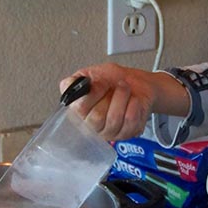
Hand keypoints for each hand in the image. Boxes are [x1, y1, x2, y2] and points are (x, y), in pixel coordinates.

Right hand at [60, 63, 188, 140]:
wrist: (138, 83)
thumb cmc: (114, 80)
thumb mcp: (90, 74)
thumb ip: (74, 81)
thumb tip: (70, 87)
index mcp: (80, 112)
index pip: (79, 109)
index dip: (92, 93)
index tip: (100, 82)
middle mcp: (92, 126)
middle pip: (96, 118)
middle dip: (109, 95)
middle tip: (116, 85)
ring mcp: (110, 132)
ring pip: (114, 120)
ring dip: (122, 97)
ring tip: (125, 88)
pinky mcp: (128, 133)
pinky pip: (130, 121)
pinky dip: (133, 105)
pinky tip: (133, 100)